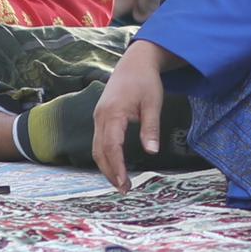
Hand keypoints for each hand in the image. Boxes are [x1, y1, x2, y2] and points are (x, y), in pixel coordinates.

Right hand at [91, 41, 177, 187]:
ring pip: (96, 148)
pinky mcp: (101, 117)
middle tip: (124, 189)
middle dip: (110, 172)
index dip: (116, 166)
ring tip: (120, 182)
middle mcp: (101, 116)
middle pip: (100, 151)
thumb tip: (152, 152)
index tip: (124, 182)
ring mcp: (98, 117)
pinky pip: (99, 141)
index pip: (111, 146)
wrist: (134, 62)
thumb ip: (150, 128)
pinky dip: (105, 156)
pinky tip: (116, 165)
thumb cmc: (145, 81)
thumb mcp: (153, 103)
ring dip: (106, 166)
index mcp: (113, 113)